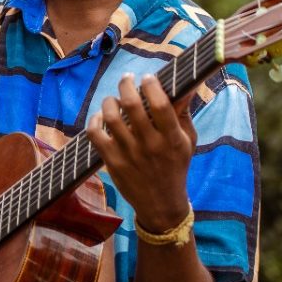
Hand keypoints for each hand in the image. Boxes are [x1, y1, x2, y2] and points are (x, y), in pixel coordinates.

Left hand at [86, 73, 195, 231]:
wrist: (161, 203)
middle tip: (127, 79)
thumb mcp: (187, 141)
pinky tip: (100, 116)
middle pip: (132, 106)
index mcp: (172, 138)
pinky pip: (95, 135)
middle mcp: (150, 145)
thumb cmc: (175, 166)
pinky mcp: (112, 162)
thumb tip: (187, 86)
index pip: (160, 104)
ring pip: (111, 117)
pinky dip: (94, 121)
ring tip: (114, 99)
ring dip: (110, 101)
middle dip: (127, 85)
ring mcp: (129, 154)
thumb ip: (183, 113)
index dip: (151, 86)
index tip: (147, 78)